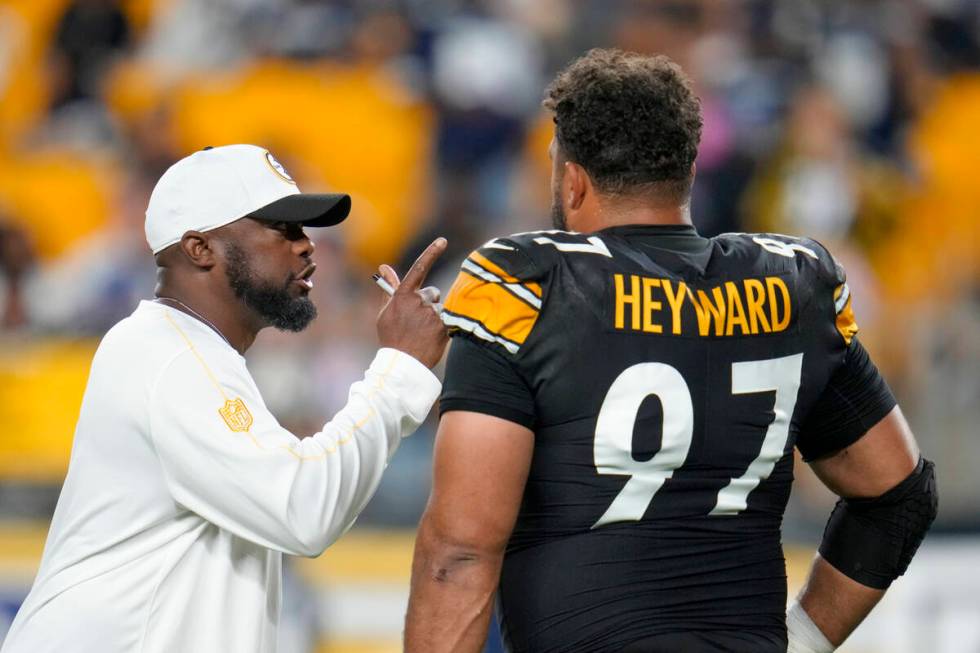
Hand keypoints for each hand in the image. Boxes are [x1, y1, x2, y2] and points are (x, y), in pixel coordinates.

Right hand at [376, 238, 449, 368]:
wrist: (402, 364)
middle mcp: (419, 301)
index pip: (419, 268)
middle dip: (427, 304)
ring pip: (439, 308)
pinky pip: (447, 320)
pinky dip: (441, 327)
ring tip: (422, 333)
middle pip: (432, 294)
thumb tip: (384, 266)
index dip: (431, 252)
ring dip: (434, 317)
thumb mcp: (386, 312)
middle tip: (416, 323)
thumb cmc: (392, 337)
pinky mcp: (444, 326)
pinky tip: (431, 338)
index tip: (442, 240)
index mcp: (403, 296)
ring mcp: (433, 314)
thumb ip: (390, 288)